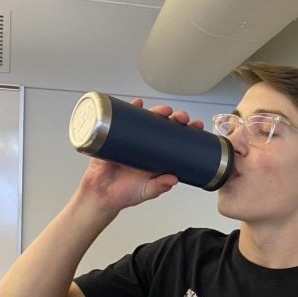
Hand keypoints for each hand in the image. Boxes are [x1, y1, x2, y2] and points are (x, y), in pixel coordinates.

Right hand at [77, 98, 204, 212]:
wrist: (101, 193)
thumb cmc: (125, 193)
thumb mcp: (147, 191)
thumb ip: (159, 186)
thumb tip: (173, 179)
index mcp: (160, 157)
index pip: (179, 139)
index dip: (189, 130)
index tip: (196, 126)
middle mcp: (149, 145)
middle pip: (166, 125)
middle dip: (176, 117)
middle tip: (181, 118)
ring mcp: (134, 139)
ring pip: (148, 119)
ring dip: (157, 111)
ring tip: (163, 111)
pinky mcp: (117, 136)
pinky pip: (124, 118)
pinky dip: (131, 108)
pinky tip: (137, 103)